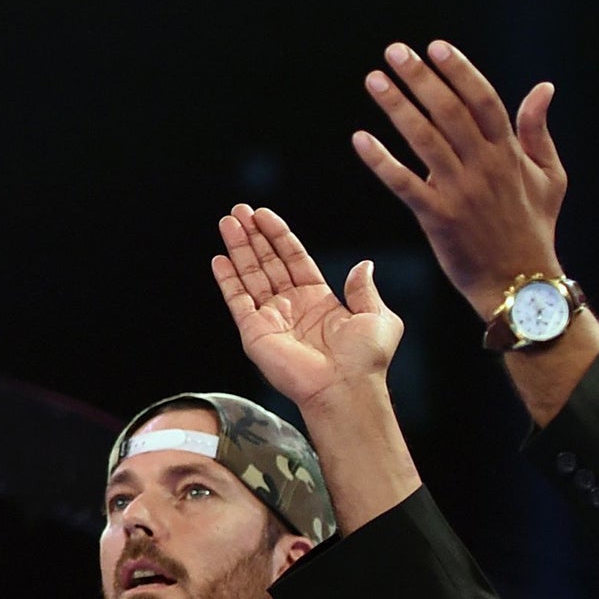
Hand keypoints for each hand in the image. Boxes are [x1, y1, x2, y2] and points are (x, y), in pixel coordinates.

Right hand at [213, 205, 402, 407]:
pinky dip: (227, 279)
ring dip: (238, 248)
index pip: (293, 258)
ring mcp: (271, 318)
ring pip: (250, 275)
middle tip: (239, 211)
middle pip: (267, 262)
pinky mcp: (254, 332)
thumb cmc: (366, 359)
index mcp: (319, 300)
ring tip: (227, 222)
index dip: (278, 235)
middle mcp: (291, 305)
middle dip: (253, 235)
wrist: (346, 388)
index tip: (264, 214)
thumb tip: (364, 264)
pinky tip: (220, 259)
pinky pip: (237, 300)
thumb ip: (365, 289)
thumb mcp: (378, 317)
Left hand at [352, 40, 564, 316]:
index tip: (436, 47)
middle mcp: (485, 167)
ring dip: (397, 107)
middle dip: (421, 78)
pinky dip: (381, 161)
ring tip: (374, 80)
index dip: (460, 72)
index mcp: (510, 154)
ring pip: (424, 140)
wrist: (522, 285)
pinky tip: (360, 138)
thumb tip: (543, 87)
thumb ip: (538, 131)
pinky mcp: (437, 217)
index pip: (483, 101)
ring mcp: (460, 192)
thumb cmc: (534, 227)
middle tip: (394, 51)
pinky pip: (404, 183)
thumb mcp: (549, 176)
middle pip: (449, 112)